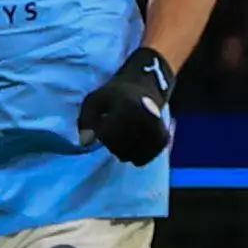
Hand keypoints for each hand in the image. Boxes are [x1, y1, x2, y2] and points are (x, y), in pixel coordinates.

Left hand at [78, 48, 175, 164]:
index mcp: (128, 107)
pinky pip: (142, 159)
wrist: (145, 88)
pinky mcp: (162, 140)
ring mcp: (156, 131)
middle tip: (114, 127)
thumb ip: (86, 120)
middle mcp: (145, 120)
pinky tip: (132, 143)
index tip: (103, 122)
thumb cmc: (115, 96)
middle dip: (111, 143)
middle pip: (118, 148)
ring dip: (122, 150)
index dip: (100, 133)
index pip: (106, 136)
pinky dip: (134, 155)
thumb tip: (85, 143)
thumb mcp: (95, 100)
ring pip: (129, 156)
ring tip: (123, 134)